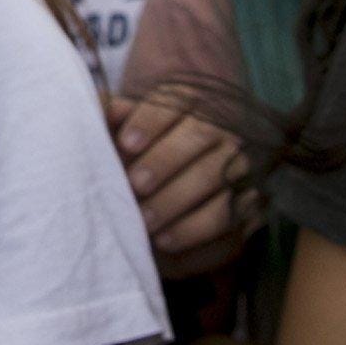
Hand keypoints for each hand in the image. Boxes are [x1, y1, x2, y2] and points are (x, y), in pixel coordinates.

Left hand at [110, 92, 262, 279]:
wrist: (179, 186)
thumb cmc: (142, 152)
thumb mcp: (124, 130)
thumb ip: (111, 118)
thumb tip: (96, 104)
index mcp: (190, 102)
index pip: (175, 102)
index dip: (150, 122)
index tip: (126, 144)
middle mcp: (222, 129)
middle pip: (199, 136)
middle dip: (163, 162)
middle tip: (134, 187)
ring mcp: (242, 166)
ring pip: (218, 176)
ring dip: (179, 202)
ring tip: (146, 224)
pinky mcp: (249, 203)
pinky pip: (231, 217)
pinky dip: (197, 232)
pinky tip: (167, 242)